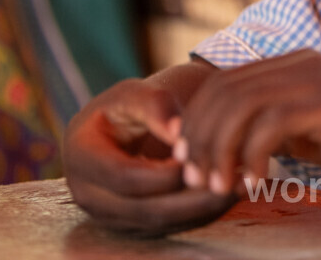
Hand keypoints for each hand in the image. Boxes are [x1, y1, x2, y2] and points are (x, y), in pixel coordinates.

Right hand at [64, 69, 231, 234]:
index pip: (125, 178)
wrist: (118, 129)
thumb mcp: (133, 93)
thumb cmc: (125, 107)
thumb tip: (178, 132)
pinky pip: (169, 226)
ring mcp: (110, 215)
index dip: (165, 172)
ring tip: (239, 187)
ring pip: (160, 223)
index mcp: (81, 157)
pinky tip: (229, 195)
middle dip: (192, 198)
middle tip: (233, 179)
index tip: (204, 156)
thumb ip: (154, 106)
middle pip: (145, 209)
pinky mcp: (132, 224)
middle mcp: (89, 194)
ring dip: (202, 210)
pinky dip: (200, 214)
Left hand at [174, 49, 320, 197]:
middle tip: (198, 182)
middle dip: (202, 140)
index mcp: (294, 65)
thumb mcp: (308, 134)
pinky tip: (257, 182)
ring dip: (221, 150)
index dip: (197, 124)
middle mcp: (305, 62)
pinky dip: (254, 156)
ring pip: (243, 105)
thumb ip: (268, 130)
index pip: (222, 83)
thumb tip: (213, 146)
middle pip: (226, 92)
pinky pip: (275, 124)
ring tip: (221, 187)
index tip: (189, 167)